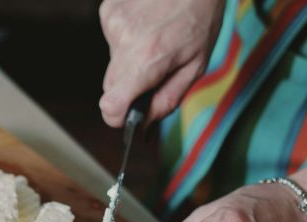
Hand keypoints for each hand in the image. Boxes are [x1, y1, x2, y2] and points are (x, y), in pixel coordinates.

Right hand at [99, 0, 224, 126]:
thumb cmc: (200, 18)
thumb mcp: (195, 66)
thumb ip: (167, 101)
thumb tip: (143, 125)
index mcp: (148, 59)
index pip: (111, 106)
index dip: (118, 117)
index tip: (128, 115)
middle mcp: (124, 41)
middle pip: (110, 87)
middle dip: (129, 88)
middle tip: (154, 71)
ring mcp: (112, 24)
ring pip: (113, 63)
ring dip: (130, 60)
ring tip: (154, 38)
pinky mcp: (107, 11)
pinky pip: (112, 41)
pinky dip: (127, 39)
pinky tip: (145, 25)